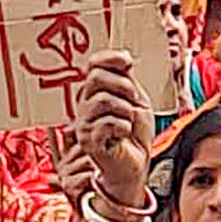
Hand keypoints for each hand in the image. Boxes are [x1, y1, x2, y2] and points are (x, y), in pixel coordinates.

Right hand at [75, 53, 152, 204]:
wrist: (136, 164)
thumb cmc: (134, 136)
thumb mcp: (136, 100)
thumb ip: (127, 80)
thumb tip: (123, 57)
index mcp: (95, 93)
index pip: (94, 64)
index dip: (110, 58)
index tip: (127, 62)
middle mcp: (85, 106)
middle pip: (96, 77)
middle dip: (123, 86)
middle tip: (133, 101)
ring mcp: (84, 123)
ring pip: (103, 100)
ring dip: (125, 110)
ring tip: (128, 122)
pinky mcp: (89, 141)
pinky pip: (107, 123)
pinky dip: (123, 127)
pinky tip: (123, 135)